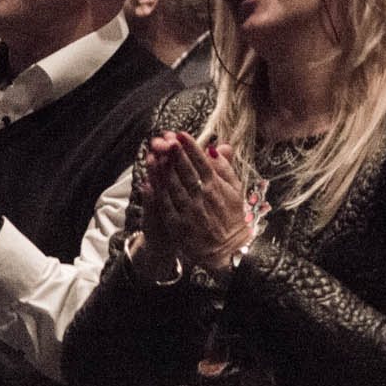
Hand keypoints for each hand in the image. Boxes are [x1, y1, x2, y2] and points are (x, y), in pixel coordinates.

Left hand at [143, 132, 247, 276]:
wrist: (228, 251)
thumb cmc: (232, 218)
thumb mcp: (235, 191)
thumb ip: (225, 168)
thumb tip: (217, 148)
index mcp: (216, 187)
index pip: (202, 162)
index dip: (191, 147)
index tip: (181, 135)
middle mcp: (202, 197)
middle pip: (186, 171)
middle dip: (175, 153)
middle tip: (166, 138)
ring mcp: (189, 211)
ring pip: (173, 186)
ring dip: (163, 169)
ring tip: (154, 154)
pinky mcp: (179, 225)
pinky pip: (165, 205)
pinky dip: (157, 192)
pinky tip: (149, 180)